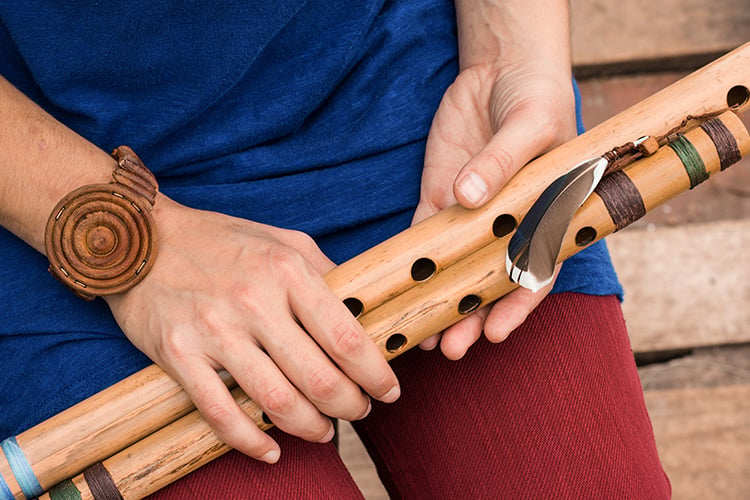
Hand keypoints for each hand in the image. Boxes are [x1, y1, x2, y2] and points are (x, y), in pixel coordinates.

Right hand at [105, 197, 399, 462]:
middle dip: (350, 406)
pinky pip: (221, 414)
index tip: (389, 390)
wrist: (142, 238)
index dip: (376, 373)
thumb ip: (326, 272)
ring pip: (277, 402)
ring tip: (325, 431)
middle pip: (319, 378)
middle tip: (360, 411)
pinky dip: (251, 442)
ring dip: (311, 427)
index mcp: (288, 271)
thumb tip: (365, 308)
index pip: (347, 337)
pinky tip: (272, 451)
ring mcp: (215, 332)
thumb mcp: (283, 241)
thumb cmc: (222, 240)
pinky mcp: (180, 355)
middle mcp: (254, 302)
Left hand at [413, 61, 575, 359]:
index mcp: (546, 214)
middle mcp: (509, 223)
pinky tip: (401, 287)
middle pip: (491, 280)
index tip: (497, 333)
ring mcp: (472, 213)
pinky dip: (414, 261)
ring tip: (422, 335)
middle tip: (450, 348)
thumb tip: (469, 198)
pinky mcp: (440, 196)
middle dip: (472, 317)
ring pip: (454, 267)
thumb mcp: (530, 125)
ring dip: (441, 300)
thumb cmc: (536, 97)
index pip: (537, 270)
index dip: (518, 305)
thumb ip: (503, 162)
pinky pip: (424, 233)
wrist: (504, 68)